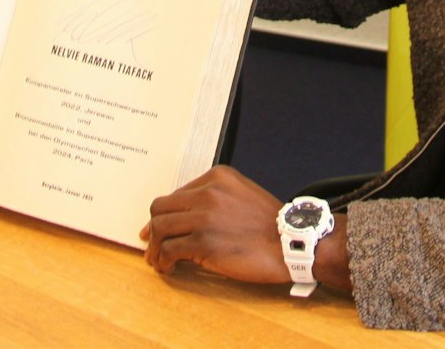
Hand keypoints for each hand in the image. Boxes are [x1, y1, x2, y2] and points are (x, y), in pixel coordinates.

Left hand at [141, 166, 291, 283]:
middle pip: (160, 208)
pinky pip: (169, 250)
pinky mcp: (204, 241)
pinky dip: (163, 261)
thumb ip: (214, 198)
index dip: (164, 215)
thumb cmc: (269, 224)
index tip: (158, 230)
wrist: (291, 243)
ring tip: (158, 261)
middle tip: (153, 247)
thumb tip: (182, 217)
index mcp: (217, 177)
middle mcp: (207, 192)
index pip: (176, 194)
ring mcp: (204, 216)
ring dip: (154, 248)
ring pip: (160, 228)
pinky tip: (169, 268)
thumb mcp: (242, 194)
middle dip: (153, 230)